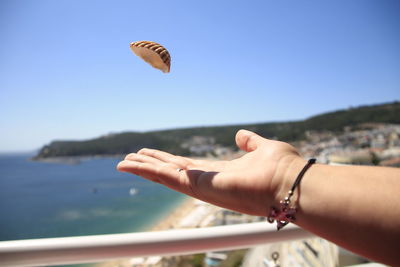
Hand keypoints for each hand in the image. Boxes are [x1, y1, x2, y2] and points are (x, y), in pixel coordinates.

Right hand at [117, 129, 303, 215]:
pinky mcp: (198, 186)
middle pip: (171, 171)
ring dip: (143, 168)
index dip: (170, 161)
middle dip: (151, 165)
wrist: (290, 183)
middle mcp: (207, 182)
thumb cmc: (281, 168)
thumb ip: (250, 142)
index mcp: (219, 173)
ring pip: (164, 175)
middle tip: (131, 158)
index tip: (155, 155)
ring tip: (123, 161)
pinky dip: (146, 170)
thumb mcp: (261, 148)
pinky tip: (130, 164)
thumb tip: (240, 134)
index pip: (188, 166)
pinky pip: (167, 176)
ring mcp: (201, 186)